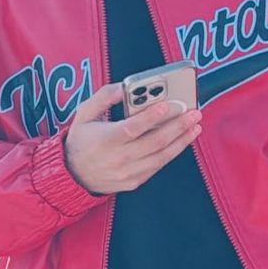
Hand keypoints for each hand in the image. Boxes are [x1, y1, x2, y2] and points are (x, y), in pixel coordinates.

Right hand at [63, 81, 202, 194]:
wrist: (73, 175)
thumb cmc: (81, 140)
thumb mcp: (84, 113)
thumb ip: (105, 96)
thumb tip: (125, 87)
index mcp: (104, 140)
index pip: (131, 129)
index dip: (150, 117)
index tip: (167, 105)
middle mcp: (118, 159)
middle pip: (154, 142)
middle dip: (178, 126)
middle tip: (194, 113)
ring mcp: (128, 173)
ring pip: (161, 157)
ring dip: (181, 140)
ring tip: (195, 126)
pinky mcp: (134, 181)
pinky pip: (157, 166)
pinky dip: (172, 153)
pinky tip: (182, 140)